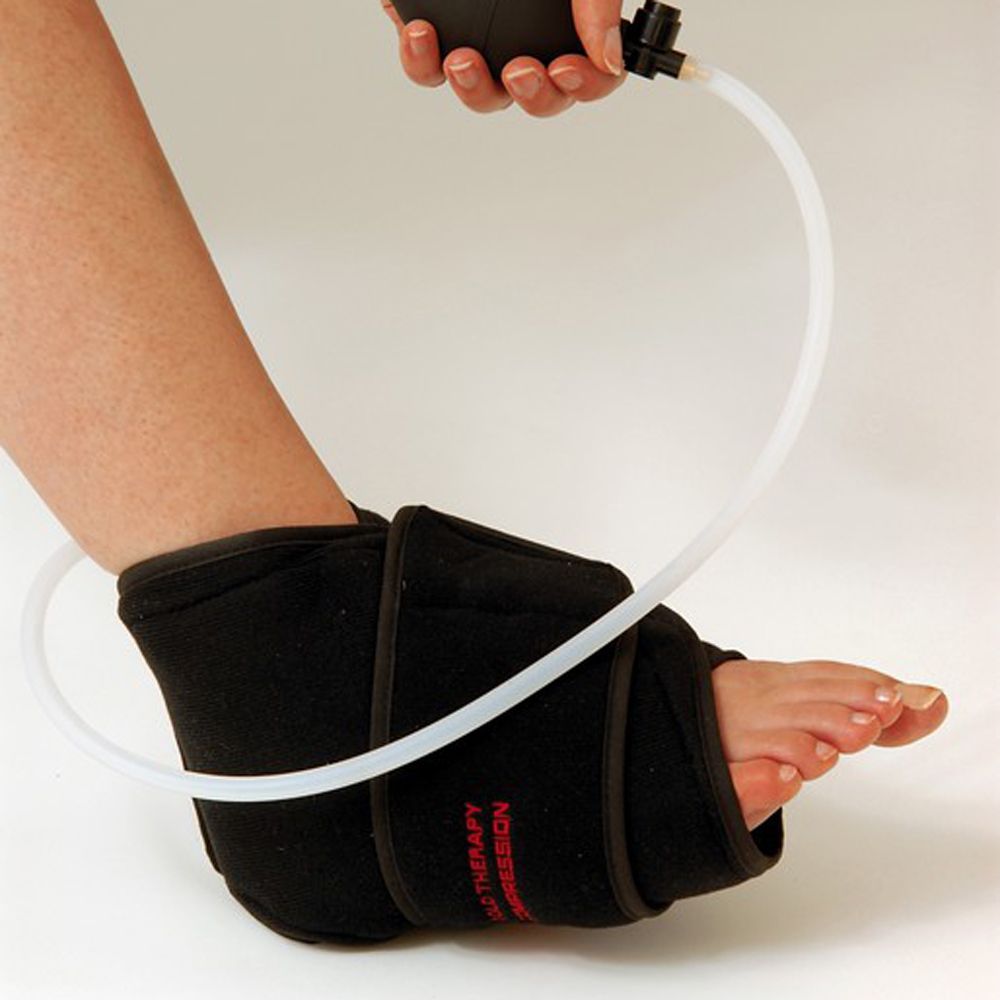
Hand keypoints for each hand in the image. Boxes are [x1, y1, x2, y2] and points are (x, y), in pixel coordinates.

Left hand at [381, 0, 626, 115]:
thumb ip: (599, 5)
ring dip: (475, 89)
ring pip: (485, 97)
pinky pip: (429, 71)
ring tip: (461, 61)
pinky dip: (423, 62)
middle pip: (542, 100)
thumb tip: (610, 60)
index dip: (585, 86)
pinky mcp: (440, 38)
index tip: (564, 67)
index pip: (596, 78)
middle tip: (518, 70)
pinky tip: (421, 34)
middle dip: (533, 95)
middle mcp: (534, 45)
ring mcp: (487, 46)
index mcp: (576, 28)